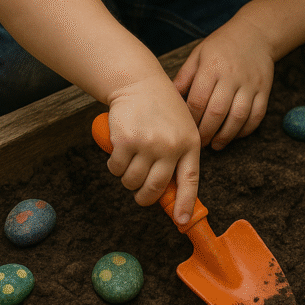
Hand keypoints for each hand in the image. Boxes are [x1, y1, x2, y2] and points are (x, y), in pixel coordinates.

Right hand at [106, 72, 200, 224]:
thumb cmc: (161, 108)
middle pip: (155, 188)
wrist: (139, 82)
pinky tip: (119, 154)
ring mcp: (148, 144)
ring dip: (128, 180)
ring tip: (130, 165)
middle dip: (145, 197)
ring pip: (133, 181)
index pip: (190, 180)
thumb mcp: (182, 128)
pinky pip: (117, 168)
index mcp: (189, 144)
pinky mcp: (126, 141)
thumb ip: (180, 155)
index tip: (182, 221)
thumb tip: (173, 191)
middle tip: (140, 194)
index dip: (186, 204)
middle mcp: (171, 146)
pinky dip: (115, 167)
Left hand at [173, 20, 274, 149]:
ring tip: (215, 145)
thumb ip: (184, 78)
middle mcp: (232, 76)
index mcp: (211, 67)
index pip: (198, 100)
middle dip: (206, 132)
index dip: (191, 120)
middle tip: (199, 144)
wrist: (255, 34)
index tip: (185, 130)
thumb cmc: (220, 46)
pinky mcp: (265, 89)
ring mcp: (250, 84)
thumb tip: (170, 102)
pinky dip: (246, 129)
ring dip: (226, 135)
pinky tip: (235, 135)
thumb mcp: (198, 55)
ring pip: (239, 117)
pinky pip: (257, 115)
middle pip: (217, 112)